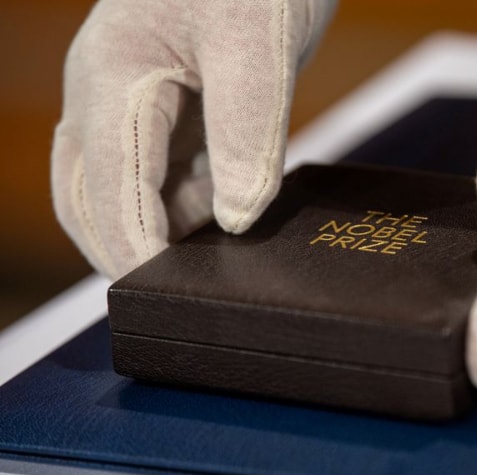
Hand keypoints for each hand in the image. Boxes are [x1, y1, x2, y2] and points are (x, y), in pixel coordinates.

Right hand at [52, 0, 334, 278]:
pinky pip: (158, 176)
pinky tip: (221, 219)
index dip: (134, 251)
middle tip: (180, 296)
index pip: (109, 189)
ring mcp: (132, 105)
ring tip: (210, 259)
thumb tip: (235, 218)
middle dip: (126, 251)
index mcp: (111, 79)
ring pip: (120, 192)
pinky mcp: (166, 111)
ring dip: (154, 232)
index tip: (168, 296)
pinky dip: (180, 209)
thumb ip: (246, 132)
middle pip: (91, 201)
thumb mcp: (257, 46)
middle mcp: (107, 97)